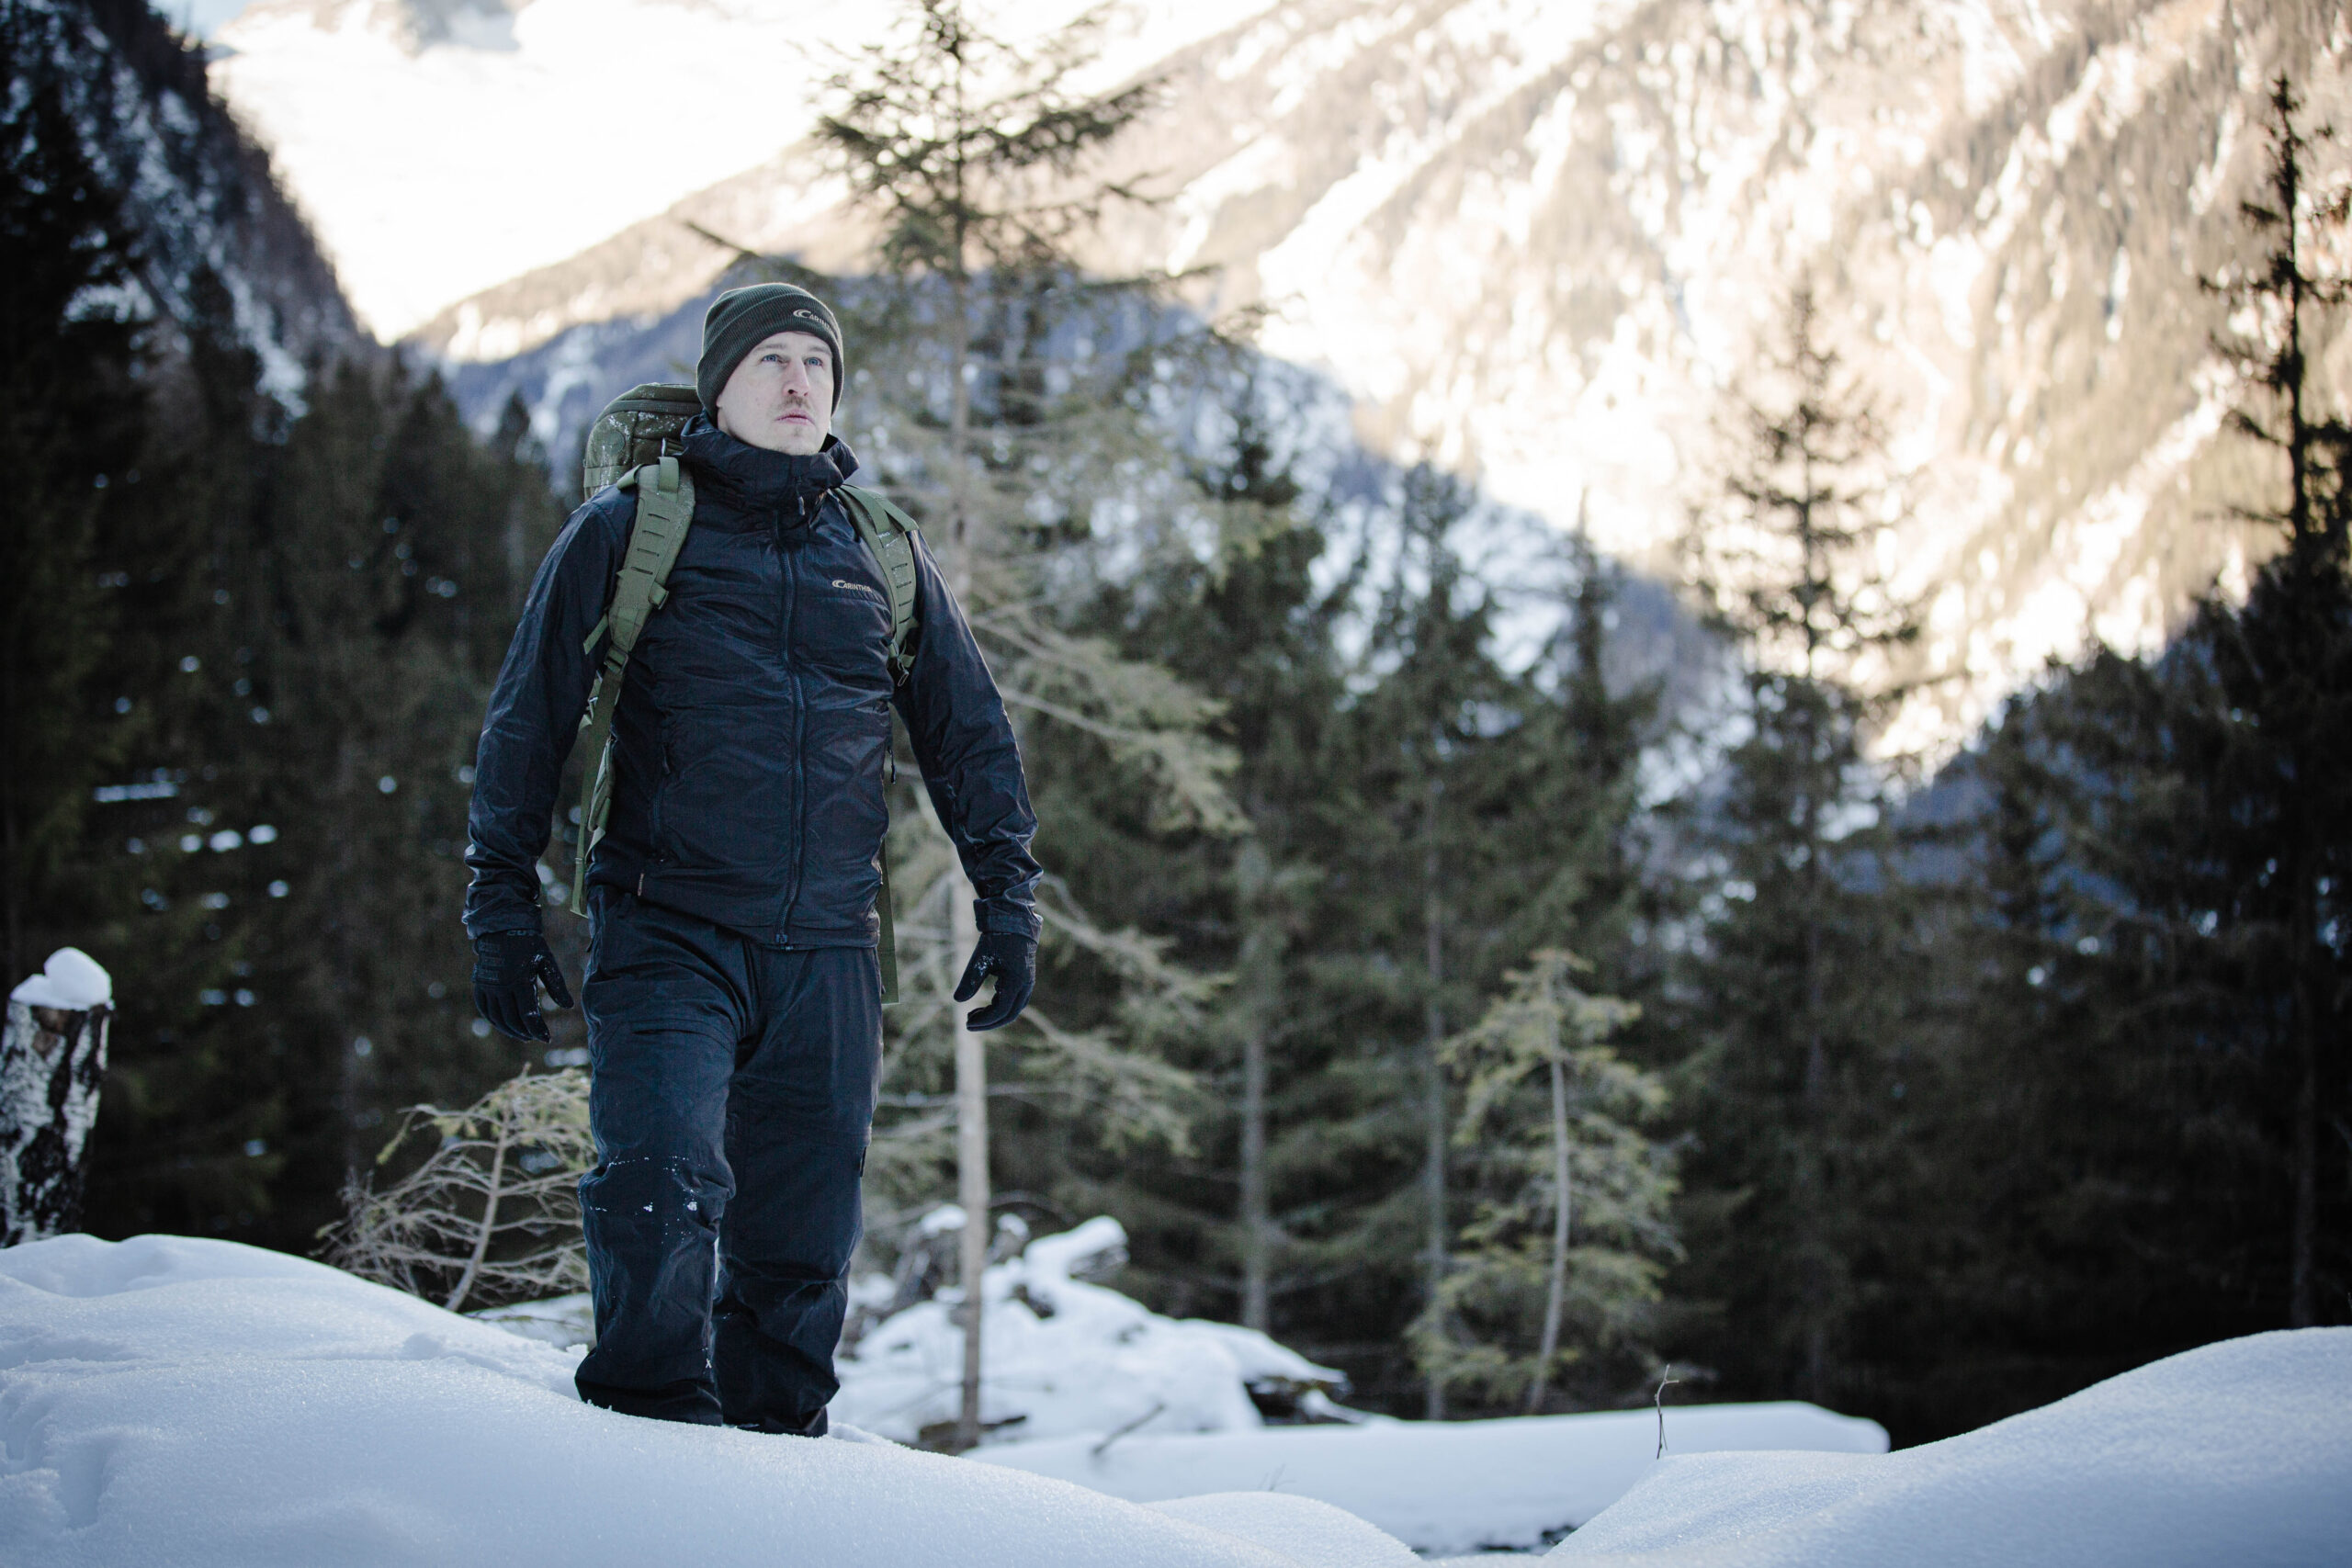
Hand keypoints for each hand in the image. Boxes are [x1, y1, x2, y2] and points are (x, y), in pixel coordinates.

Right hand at [471, 927, 574, 1042]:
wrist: (503, 929)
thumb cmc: (530, 945)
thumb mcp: (547, 962)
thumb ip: (557, 986)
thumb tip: (569, 1006)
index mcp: (520, 981)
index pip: (528, 1014)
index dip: (537, 1029)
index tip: (546, 1038)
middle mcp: (501, 986)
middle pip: (512, 1019)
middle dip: (524, 1032)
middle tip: (534, 1037)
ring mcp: (488, 986)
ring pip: (496, 1018)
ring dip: (509, 1030)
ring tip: (522, 1035)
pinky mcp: (480, 984)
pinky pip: (484, 1008)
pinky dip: (493, 1020)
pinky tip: (504, 1025)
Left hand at [953, 931, 1035, 1031]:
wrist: (1014, 923)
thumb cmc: (997, 940)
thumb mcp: (980, 959)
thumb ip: (970, 980)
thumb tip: (957, 1000)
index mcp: (1017, 982)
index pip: (1001, 1010)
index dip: (984, 1020)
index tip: (967, 1022)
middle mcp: (1026, 986)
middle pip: (1009, 1015)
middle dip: (989, 1022)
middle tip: (968, 1023)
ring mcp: (1027, 984)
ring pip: (1013, 1009)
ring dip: (994, 1016)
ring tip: (973, 1014)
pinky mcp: (1024, 981)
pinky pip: (1014, 1001)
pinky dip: (999, 1006)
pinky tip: (985, 1004)